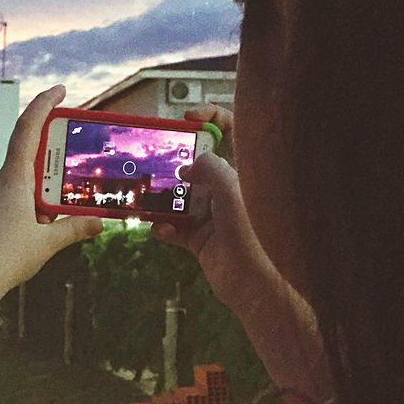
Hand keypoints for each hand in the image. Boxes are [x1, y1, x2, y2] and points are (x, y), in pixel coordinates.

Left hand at [0, 84, 103, 305]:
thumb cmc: (2, 259)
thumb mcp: (46, 243)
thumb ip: (74, 229)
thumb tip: (99, 223)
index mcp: (13, 178)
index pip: (29, 128)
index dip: (44, 104)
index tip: (60, 89)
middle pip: (29, 167)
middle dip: (52, 180)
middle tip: (70, 195)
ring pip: (17, 193)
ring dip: (38, 205)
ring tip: (50, 231)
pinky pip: (3, 210)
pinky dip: (22, 218)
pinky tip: (27, 245)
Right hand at [150, 104, 335, 403]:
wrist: (256, 286)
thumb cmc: (254, 234)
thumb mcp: (231, 190)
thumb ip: (210, 168)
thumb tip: (189, 165)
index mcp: (246, 172)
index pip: (233, 132)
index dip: (212, 118)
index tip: (188, 118)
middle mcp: (230, 190)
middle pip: (200, 163)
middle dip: (177, 160)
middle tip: (158, 159)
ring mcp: (215, 215)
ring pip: (182, 196)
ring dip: (163, 197)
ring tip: (148, 196)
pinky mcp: (201, 240)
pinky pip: (176, 228)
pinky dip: (164, 228)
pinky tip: (161, 230)